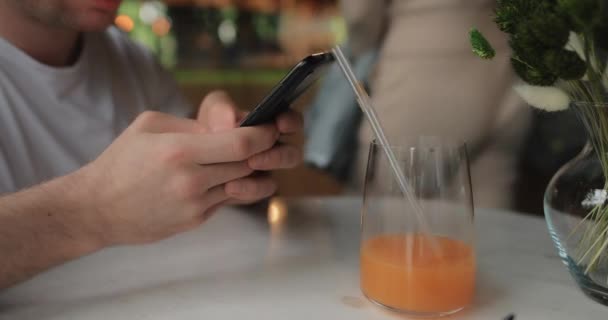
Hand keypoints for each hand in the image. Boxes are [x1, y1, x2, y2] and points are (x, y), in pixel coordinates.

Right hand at [77, 110, 278, 244]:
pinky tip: (218, 176)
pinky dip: (229, 186)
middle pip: (248, 165)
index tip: (271, 127)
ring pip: (242, 184)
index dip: (264, 134)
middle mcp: (191, 181)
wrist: (97, 208)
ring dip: (247, 170)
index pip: (242, 143)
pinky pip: (225, 200)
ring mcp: (195, 205)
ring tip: (240, 157)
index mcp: (180, 151)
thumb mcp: (150, 126)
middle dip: (262, 151)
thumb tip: (230, 127)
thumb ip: (193, 125)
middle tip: (264, 141)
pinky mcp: (195, 221)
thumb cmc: (122, 161)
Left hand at [196, 91, 303, 202]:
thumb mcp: (210, 111)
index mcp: (268, 126)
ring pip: (272, 182)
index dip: (291, 122)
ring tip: (238, 174)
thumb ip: (221, 109)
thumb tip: (230, 124)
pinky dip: (244, 191)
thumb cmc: (205, 126)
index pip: (291, 122)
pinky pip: (254, 195)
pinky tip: (228, 187)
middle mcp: (270, 151)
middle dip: (278, 157)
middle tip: (255, 158)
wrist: (186, 158)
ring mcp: (260, 175)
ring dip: (258, 181)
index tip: (280, 124)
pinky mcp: (247, 192)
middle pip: (291, 156)